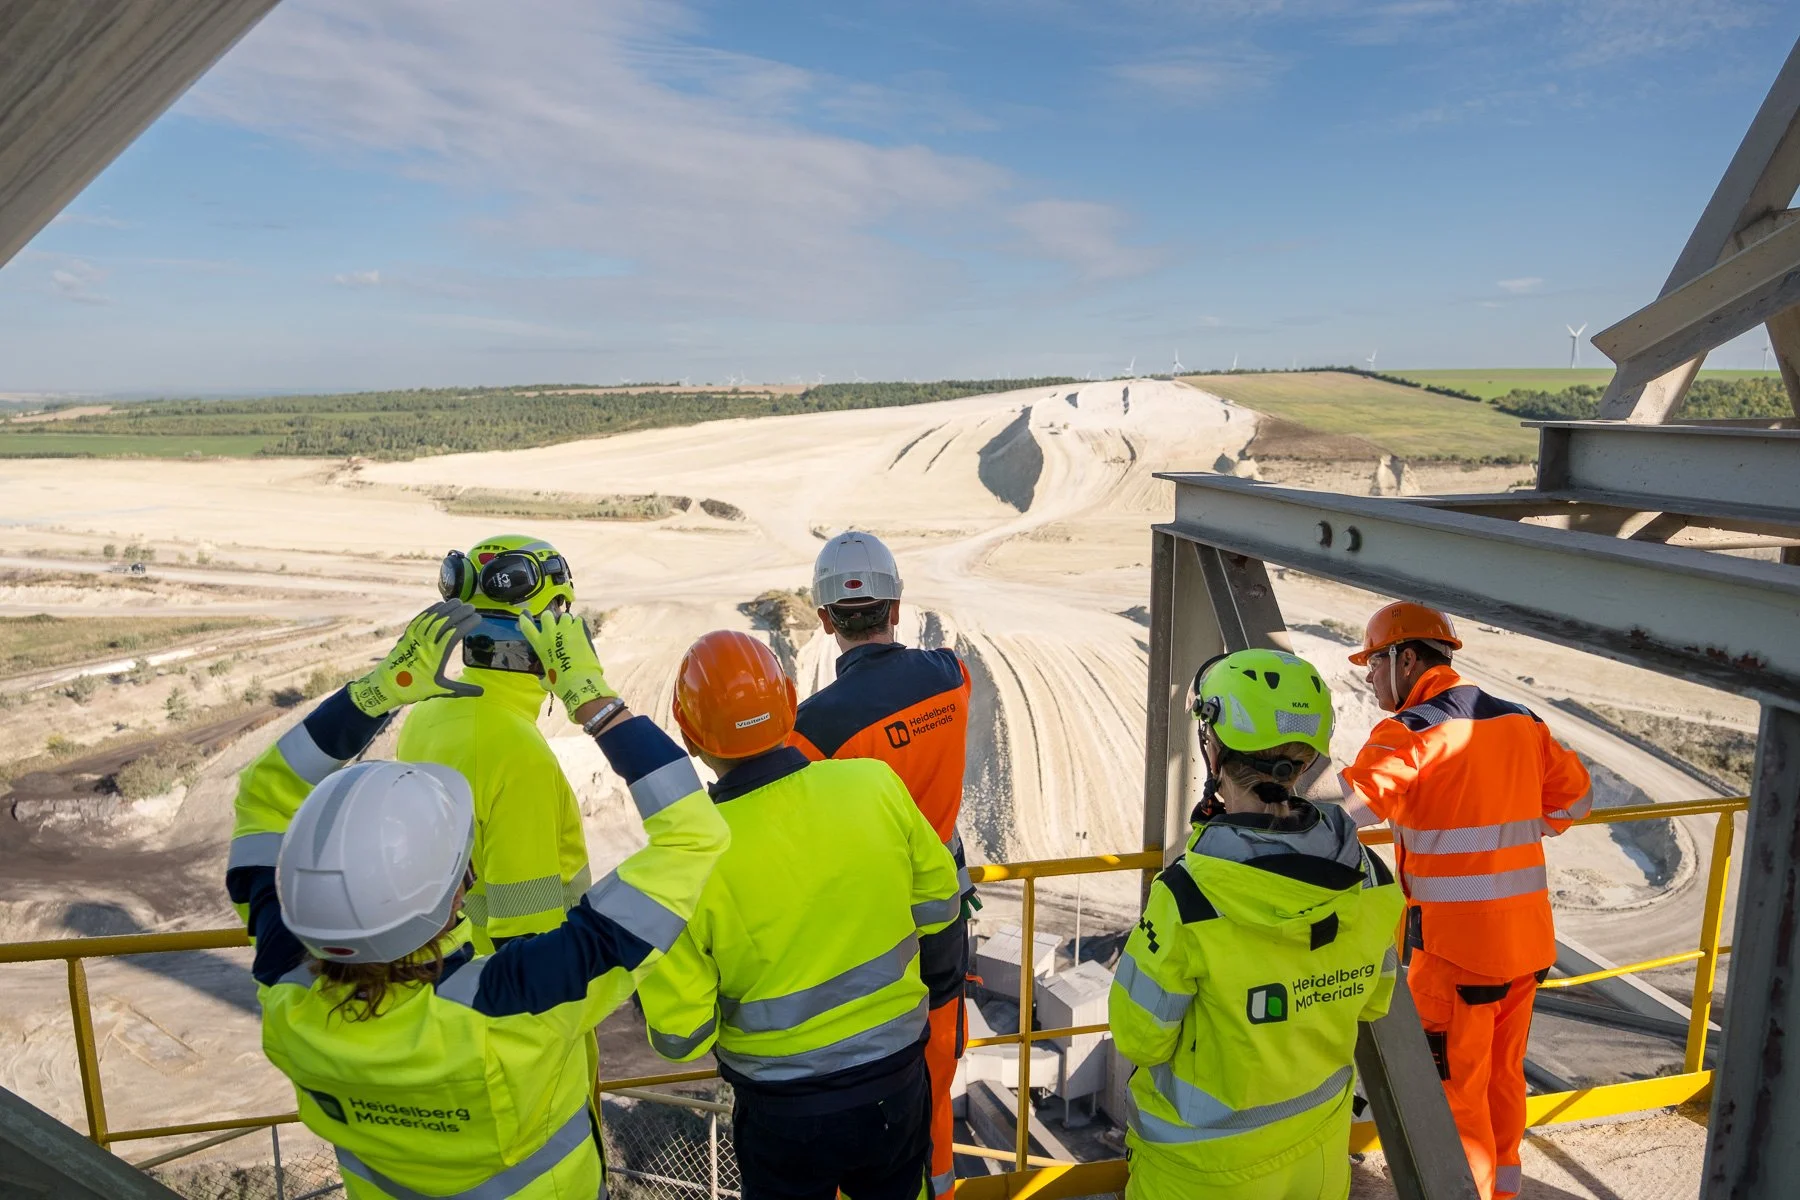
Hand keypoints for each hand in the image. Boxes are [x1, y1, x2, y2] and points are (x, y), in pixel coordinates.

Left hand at [349, 601, 482, 715]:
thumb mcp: (440, 690)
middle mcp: (426, 643)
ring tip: (459, 602)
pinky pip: (420, 618)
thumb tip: (482, 692)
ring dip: (447, 607)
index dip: (467, 623)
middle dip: (460, 612)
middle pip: (445, 621)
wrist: (388, 685)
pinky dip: (431, 610)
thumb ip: (462, 689)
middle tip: (472, 608)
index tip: (478, 618)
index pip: (454, 633)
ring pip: (433, 616)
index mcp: (436, 655)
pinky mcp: (407, 634)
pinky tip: (439, 605)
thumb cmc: (415, 688)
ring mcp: (415, 637)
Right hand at [518, 608, 617, 719]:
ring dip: (567, 622)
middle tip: (556, 625)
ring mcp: (565, 630)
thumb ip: (544, 676)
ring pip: (564, 616)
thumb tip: (545, 680)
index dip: (525, 619)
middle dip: (550, 619)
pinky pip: (578, 620)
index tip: (524, 615)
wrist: (579, 681)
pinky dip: (579, 625)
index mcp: (540, 645)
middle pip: (547, 615)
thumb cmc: (560, 684)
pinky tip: (581, 632)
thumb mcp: (547, 680)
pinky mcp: (579, 630)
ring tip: (571, 629)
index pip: (527, 627)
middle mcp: (550, 634)